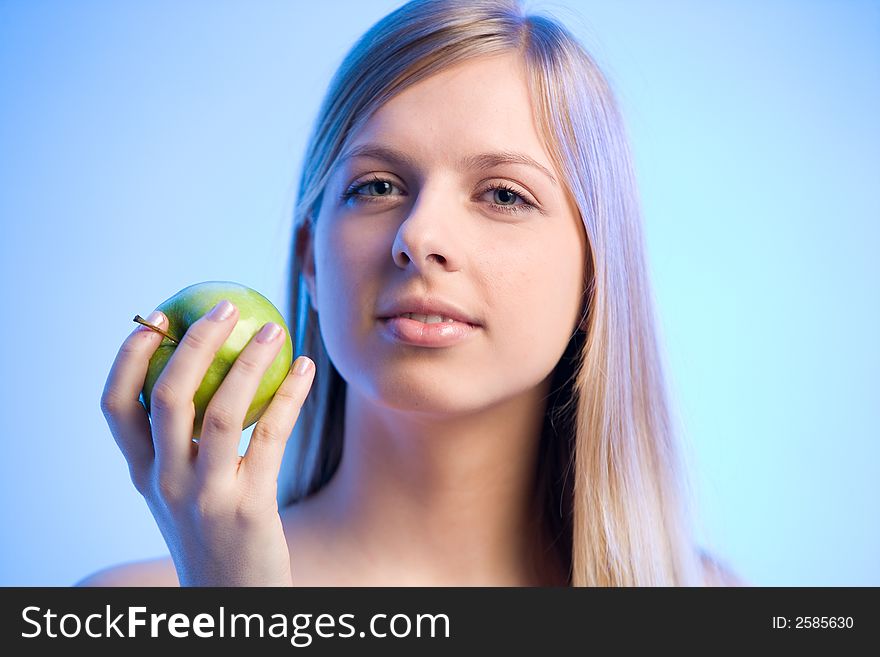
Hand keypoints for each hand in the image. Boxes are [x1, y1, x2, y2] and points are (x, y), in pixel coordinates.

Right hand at [100, 301, 314, 585]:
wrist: (234, 599)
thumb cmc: (213, 531)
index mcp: (142, 473)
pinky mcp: (248, 508)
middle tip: (225, 306)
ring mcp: (204, 496)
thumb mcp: (182, 490)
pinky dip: (290, 395)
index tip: (157, 316)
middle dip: (194, 342)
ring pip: (221, 412)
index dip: (131, 356)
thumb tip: (207, 370)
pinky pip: (272, 437)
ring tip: (274, 330)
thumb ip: (181, 443)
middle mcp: (164, 483)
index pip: (115, 405)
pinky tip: (306, 368)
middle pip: (168, 396)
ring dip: (249, 362)